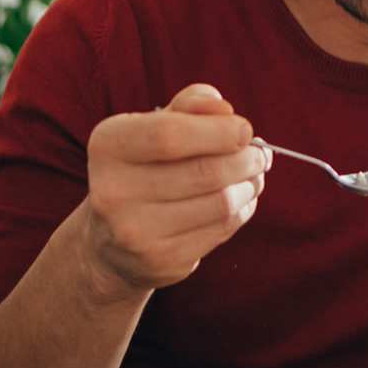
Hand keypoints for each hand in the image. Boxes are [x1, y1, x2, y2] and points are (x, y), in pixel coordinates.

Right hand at [79, 84, 270, 296]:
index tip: (245, 130)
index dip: (219, 131)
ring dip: (249, 185)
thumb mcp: (155, 127)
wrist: (113, 242)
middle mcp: (113, 191)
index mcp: (109, 146)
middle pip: (205, 171)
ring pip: (220, 203)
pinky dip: (242, 210)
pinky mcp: (162, 260)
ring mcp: (136, 232)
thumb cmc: (145, 168)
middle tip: (258, 155)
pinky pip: (222, 229)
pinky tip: (239, 200)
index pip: (170, 134)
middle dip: (245, 159)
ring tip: (252, 176)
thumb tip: (225, 110)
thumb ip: (190, 107)